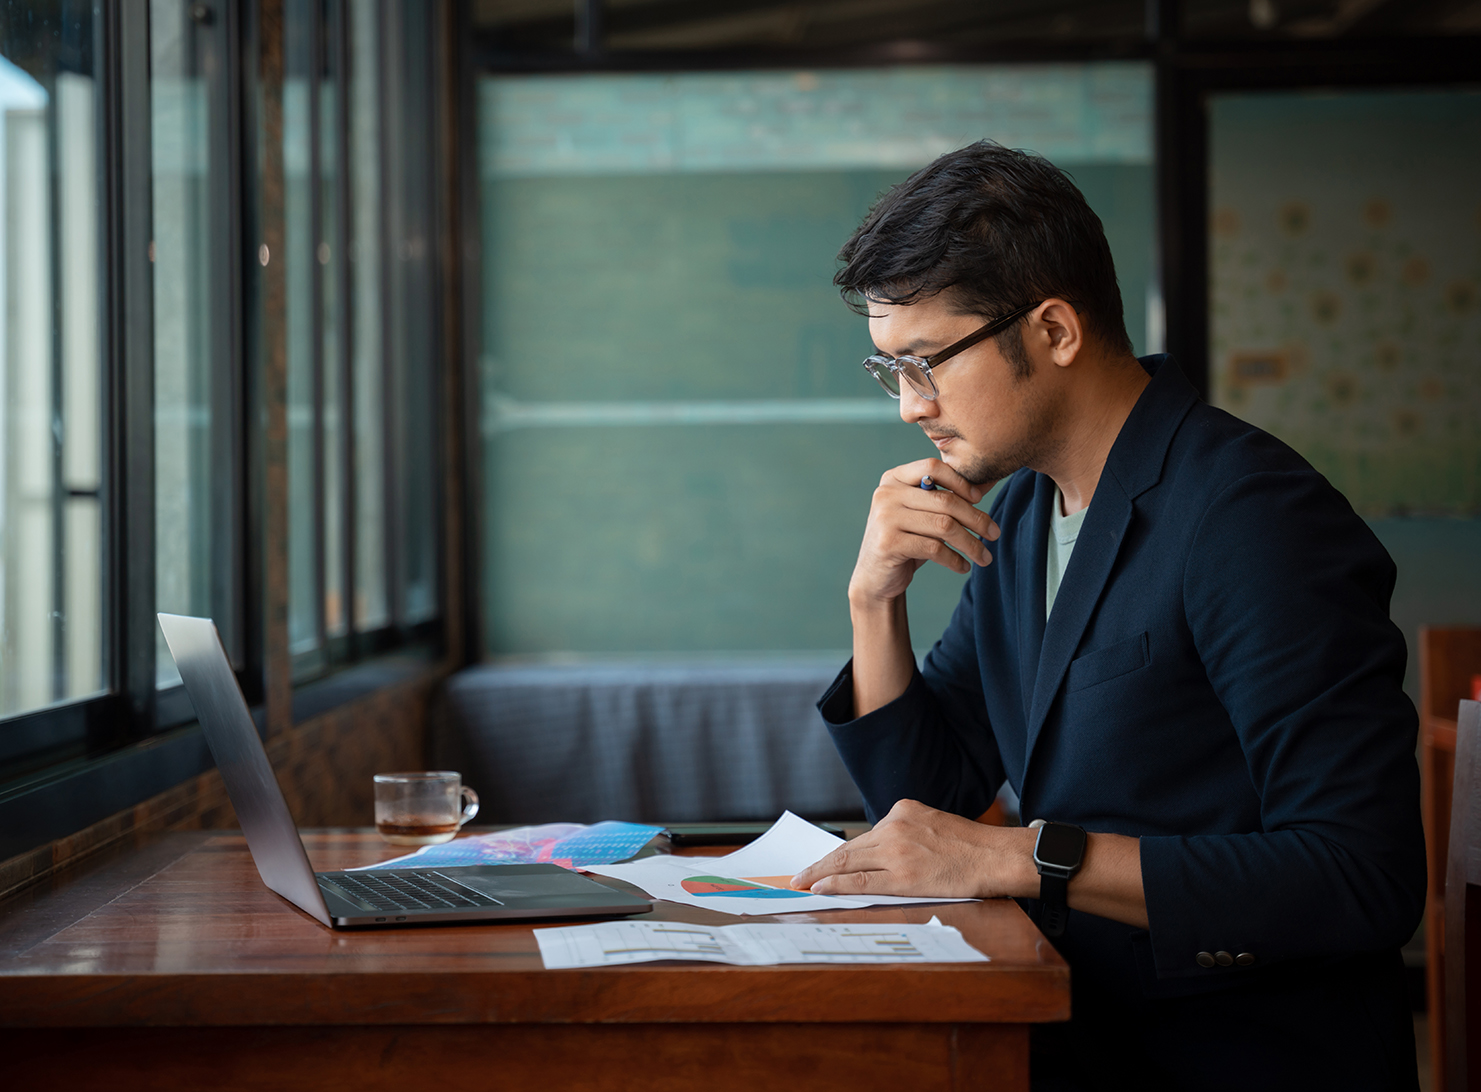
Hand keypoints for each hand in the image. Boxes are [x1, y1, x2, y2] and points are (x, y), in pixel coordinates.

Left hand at [789, 799, 1035, 898]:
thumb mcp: (933, 824)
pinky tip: (820, 888)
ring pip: (849, 863)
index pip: (863, 836)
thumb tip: (880, 854)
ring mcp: (897, 850)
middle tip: (799, 874)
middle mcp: (896, 826)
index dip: (838, 852)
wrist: (996, 857)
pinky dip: (836, 884)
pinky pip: (861, 881)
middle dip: (821, 863)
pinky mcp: (903, 875)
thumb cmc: (971, 847)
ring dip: (822, 874)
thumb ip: (906, 833)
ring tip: (803, 884)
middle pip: (849, 848)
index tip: (820, 861)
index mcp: (903, 811)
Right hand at [847, 459, 999, 606]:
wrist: (875, 577)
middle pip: (944, 501)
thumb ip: (947, 497)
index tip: (980, 498)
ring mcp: (885, 518)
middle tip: (995, 534)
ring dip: (970, 544)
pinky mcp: (888, 543)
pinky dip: (955, 559)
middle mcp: (886, 494)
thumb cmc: (906, 540)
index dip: (960, 481)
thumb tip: (988, 482)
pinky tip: (963, 566)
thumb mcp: (923, 514)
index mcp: (894, 479)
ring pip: (943, 526)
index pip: (933, 468)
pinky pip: (934, 548)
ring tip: (984, 557)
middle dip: (976, 519)